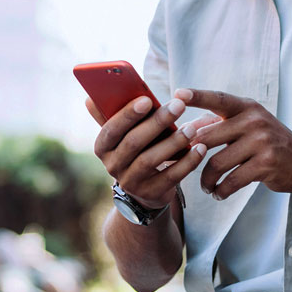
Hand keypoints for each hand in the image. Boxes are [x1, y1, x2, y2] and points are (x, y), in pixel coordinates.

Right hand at [87, 93, 214, 210]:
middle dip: (157, 122)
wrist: (145, 189)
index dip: (127, 115)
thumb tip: (91, 98)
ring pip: (151, 160)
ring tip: (192, 128)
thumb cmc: (136, 149)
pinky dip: (187, 162)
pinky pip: (171, 177)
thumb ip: (113, 114)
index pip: (111, 129)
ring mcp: (131, 182)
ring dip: (173, 142)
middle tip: (178, 105)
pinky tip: (200, 148)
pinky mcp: (152, 193)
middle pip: (133, 142)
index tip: (147, 99)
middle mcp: (113, 166)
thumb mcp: (124, 134)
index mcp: (103, 147)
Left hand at [178, 89, 291, 199]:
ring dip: (206, 179)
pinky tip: (219, 193)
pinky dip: (221, 190)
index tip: (176, 93)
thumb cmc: (269, 143)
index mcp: (247, 108)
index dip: (197, 96)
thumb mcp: (250, 125)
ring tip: (206, 186)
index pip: (218, 99)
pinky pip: (232, 180)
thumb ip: (221, 124)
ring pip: (217, 163)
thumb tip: (186, 127)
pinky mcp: (266, 164)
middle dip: (191, 155)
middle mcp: (254, 121)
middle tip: (184, 166)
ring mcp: (261, 142)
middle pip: (207, 137)